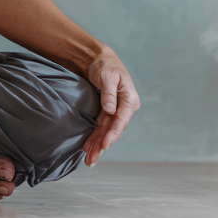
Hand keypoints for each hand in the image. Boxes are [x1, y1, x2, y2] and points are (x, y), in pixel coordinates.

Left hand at [82, 48, 139, 165]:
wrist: (97, 58)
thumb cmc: (106, 65)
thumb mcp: (108, 77)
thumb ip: (109, 94)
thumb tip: (111, 110)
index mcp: (129, 100)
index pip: (121, 120)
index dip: (113, 133)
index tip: (104, 144)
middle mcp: (124, 108)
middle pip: (113, 129)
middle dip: (102, 145)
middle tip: (92, 159)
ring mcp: (115, 111)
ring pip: (106, 131)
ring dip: (97, 145)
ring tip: (89, 159)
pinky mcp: (106, 111)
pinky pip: (100, 126)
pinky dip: (94, 136)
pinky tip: (88, 147)